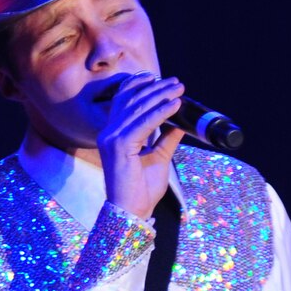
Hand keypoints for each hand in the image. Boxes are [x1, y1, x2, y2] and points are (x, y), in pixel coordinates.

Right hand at [97, 74, 185, 218]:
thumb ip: (167, 138)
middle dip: (156, 89)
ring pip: (138, 108)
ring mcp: (111, 138)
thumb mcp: (159, 156)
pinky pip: (144, 123)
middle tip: (177, 83)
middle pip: (132, 101)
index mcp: (112, 134)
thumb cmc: (142, 189)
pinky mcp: (119, 145)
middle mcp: (108, 133)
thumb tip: (182, 122)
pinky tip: (175, 105)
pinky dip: (161, 112)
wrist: (132, 211)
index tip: (160, 79)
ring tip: (179, 90)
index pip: (123, 100)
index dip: (140, 86)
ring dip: (161, 96)